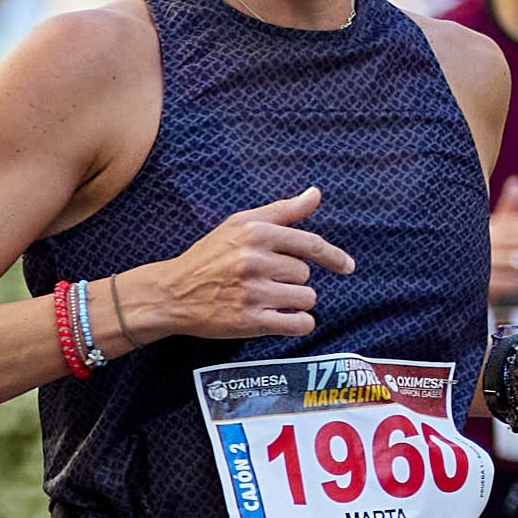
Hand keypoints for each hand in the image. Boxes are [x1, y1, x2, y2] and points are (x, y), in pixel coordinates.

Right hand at [118, 186, 341, 344]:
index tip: (347, 267)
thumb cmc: (208, 257)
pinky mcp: (249, 321)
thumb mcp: (239, 224)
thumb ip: (281, 210)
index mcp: (256, 233)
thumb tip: (315, 194)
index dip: (334, 257)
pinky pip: (298, 323)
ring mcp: (252, 293)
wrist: (170, 294)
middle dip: (292, 279)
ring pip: (306, 299)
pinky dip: (298, 323)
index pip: (310, 244)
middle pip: (306, 274)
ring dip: (295, 302)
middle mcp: (255, 261)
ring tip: (270, 299)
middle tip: (265, 281)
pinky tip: (284, 319)